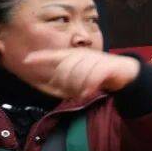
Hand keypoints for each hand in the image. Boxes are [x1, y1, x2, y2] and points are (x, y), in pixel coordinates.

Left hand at [23, 48, 140, 100]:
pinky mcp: (107, 67)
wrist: (125, 71)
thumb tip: (52, 83)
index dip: (40, 57)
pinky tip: (87, 93)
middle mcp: (83, 54)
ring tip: (79, 95)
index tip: (26, 61)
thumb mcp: (82, 71)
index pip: (54, 54)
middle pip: (65, 69)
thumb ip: (68, 75)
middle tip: (68, 94)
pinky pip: (92, 78)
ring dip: (77, 88)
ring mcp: (95, 59)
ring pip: (78, 75)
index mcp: (76, 54)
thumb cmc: (100, 72)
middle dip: (64, 84)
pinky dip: (88, 87)